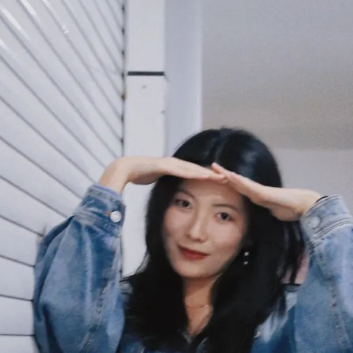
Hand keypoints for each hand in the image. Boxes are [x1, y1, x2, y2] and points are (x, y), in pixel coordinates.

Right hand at [98, 156, 226, 192]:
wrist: (126, 168)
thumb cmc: (139, 175)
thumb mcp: (156, 179)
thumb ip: (165, 182)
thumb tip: (170, 190)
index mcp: (174, 167)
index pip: (194, 172)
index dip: (207, 176)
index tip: (219, 181)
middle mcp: (174, 163)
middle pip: (197, 168)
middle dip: (212, 173)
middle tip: (227, 177)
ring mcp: (169, 163)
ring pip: (191, 168)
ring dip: (205, 173)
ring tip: (219, 177)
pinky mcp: (164, 165)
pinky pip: (181, 170)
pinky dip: (192, 173)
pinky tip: (202, 176)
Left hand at [211, 163, 320, 220]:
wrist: (303, 205)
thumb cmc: (290, 209)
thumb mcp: (272, 213)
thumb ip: (265, 213)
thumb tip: (262, 222)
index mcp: (257, 196)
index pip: (239, 188)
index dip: (228, 182)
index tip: (217, 177)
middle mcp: (257, 191)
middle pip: (237, 181)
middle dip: (224, 174)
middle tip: (211, 166)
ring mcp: (260, 190)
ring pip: (240, 182)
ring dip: (228, 175)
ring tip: (216, 168)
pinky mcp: (264, 193)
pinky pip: (249, 186)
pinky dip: (239, 181)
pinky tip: (231, 177)